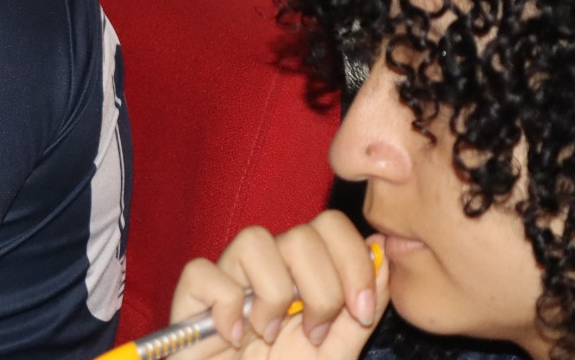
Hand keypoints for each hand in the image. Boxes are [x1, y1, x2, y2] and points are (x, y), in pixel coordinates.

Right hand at [169, 212, 387, 358]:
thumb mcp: (334, 355)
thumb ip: (360, 311)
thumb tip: (382, 250)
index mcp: (304, 275)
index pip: (330, 227)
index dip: (353, 260)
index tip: (362, 310)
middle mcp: (268, 267)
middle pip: (301, 234)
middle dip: (321, 289)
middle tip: (315, 332)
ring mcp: (228, 277)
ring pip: (254, 241)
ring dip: (273, 294)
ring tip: (269, 334)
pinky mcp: (191, 294)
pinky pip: (205, 272)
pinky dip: (225, 306)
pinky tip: (234, 338)